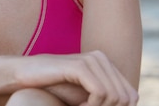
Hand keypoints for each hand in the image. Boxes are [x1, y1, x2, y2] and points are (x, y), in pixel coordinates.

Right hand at [17, 51, 138, 105]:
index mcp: (107, 64)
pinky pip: (100, 93)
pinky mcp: (80, 66)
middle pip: (126, 98)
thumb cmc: (55, 88)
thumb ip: (106, 99)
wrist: (26, 76)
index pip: (132, 96)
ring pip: (115, 97)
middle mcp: (102, 58)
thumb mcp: (86, 95)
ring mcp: (91, 60)